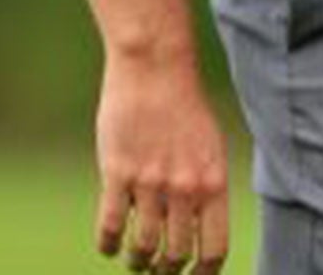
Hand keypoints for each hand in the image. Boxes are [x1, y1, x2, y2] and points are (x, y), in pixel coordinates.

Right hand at [94, 55, 229, 273]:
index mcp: (213, 183)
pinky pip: (111, 226)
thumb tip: (199, 229)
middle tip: (158, 270)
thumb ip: (207, 188)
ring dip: (138, 261)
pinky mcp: (117, 173)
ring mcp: (150, 182)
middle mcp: (185, 188)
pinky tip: (109, 245)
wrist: (155, 67)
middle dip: (166, 270)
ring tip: (135, 260)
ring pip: (143, 247)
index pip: (214, 250)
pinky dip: (108, 244)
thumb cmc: (184, 106)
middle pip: (176, 255)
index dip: (203, 273)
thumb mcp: (210, 148)